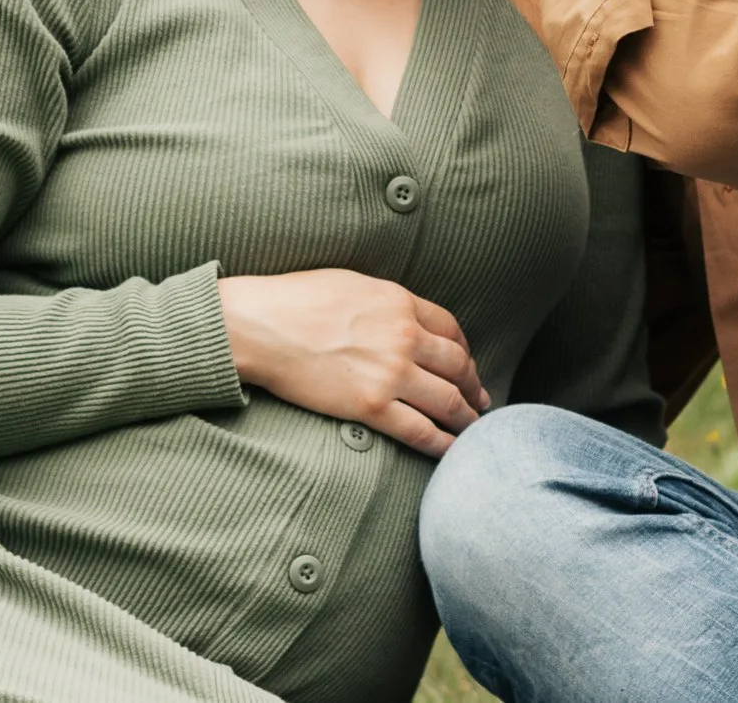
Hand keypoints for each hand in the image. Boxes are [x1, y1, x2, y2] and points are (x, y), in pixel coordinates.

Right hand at [217, 269, 489, 457]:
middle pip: (458, 366)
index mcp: (400, 302)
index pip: (452, 330)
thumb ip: (385, 303)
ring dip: (467, 418)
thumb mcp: (352, 284)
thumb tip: (400, 317)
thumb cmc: (295, 300)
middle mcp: (404, 336)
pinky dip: (443, 444)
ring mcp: (390, 373)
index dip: (465, 351)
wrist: (259, 326)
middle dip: (473, 387)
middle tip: (479, 401)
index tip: (466, 366)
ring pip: (449, 401)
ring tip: (473, 429)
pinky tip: (452, 452)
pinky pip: (421, 430)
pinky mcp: (371, 407)